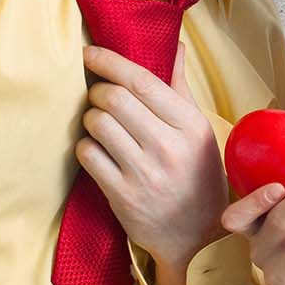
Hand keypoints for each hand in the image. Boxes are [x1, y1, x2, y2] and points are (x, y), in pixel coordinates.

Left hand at [76, 46, 227, 272]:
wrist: (196, 237)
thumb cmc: (197, 177)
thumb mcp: (200, 132)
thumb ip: (181, 89)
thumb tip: (176, 47)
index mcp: (190, 125)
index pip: (141, 81)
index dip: (109, 61)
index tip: (90, 53)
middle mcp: (169, 147)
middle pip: (113, 98)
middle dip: (97, 91)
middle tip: (98, 96)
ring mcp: (144, 173)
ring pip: (97, 123)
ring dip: (90, 118)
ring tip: (99, 124)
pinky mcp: (122, 196)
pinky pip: (87, 155)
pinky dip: (85, 146)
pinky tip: (96, 150)